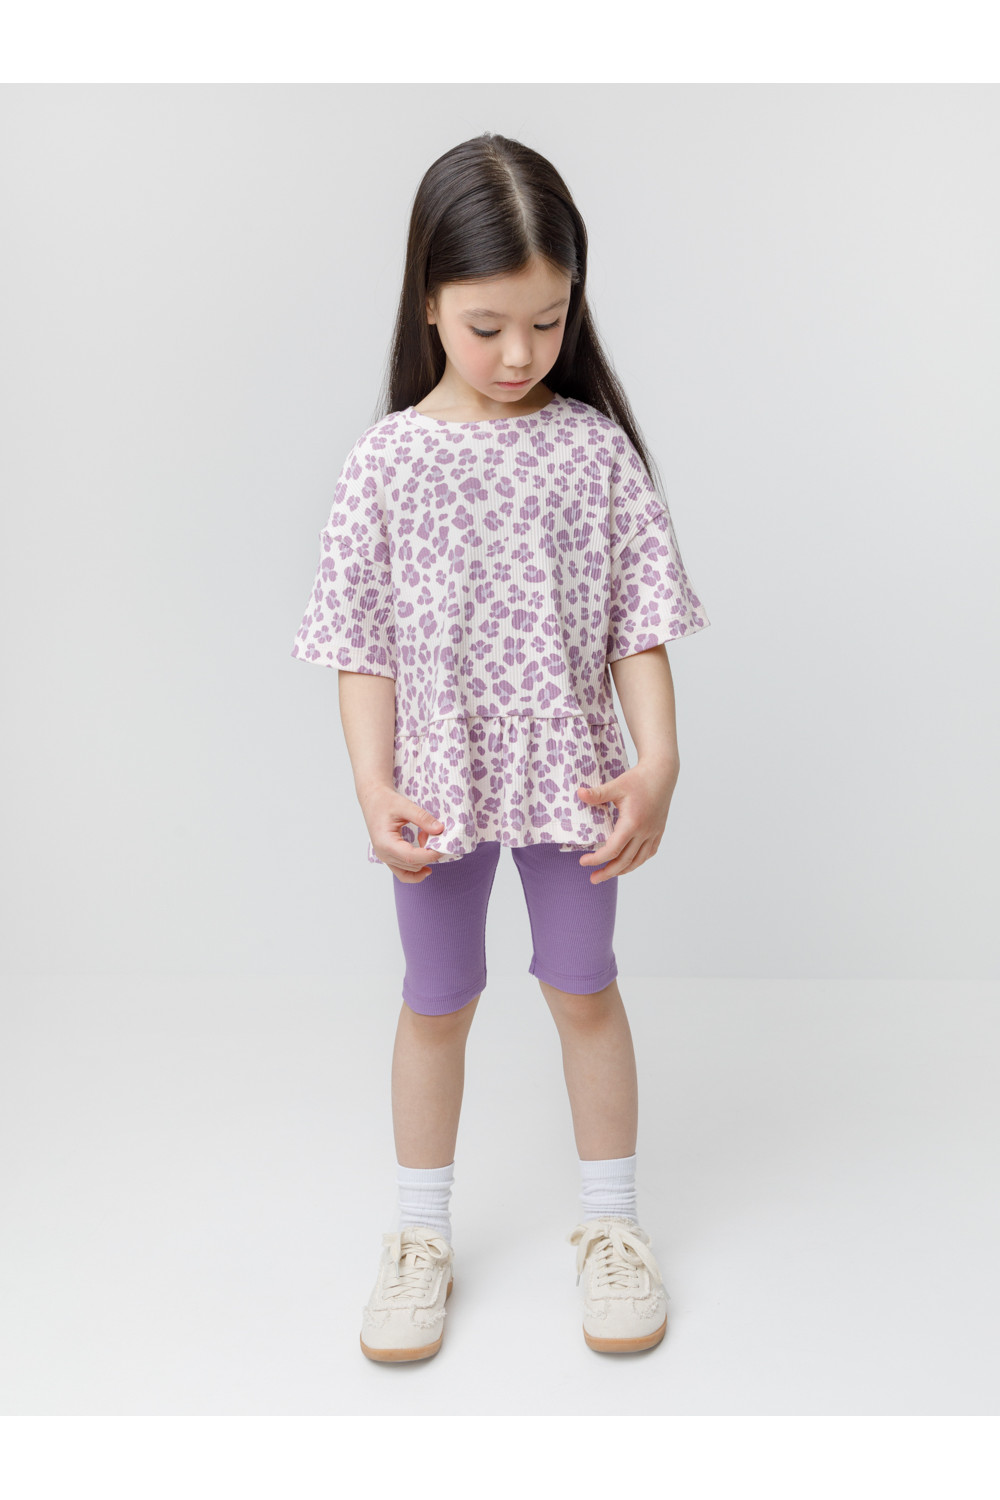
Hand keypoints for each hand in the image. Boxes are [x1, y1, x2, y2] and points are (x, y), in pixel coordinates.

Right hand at [359, 785, 446, 881]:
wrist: (373, 800)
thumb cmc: (385, 802)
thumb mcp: (405, 805)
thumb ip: (422, 818)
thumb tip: (439, 830)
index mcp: (385, 843)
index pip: (411, 858)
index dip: (430, 855)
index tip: (443, 846)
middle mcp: (384, 854)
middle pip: (413, 865)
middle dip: (428, 853)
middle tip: (432, 832)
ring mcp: (385, 858)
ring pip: (410, 870)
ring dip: (423, 858)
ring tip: (425, 837)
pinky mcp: (389, 858)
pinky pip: (403, 873)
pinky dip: (416, 872)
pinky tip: (426, 867)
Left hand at [575, 758, 679, 882]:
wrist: (662, 774)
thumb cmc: (638, 779)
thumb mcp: (616, 785)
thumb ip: (598, 793)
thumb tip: (579, 793)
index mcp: (632, 823)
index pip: (613, 849)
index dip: (597, 859)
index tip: (583, 862)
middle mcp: (644, 832)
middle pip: (625, 861)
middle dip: (608, 872)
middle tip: (593, 879)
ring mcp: (653, 833)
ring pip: (638, 860)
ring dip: (622, 870)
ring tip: (608, 874)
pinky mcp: (658, 832)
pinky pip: (648, 853)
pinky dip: (637, 862)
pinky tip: (628, 864)